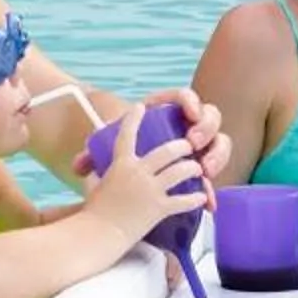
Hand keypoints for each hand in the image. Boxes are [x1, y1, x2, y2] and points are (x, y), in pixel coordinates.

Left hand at [74, 87, 228, 195]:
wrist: (127, 176)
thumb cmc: (120, 155)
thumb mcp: (106, 152)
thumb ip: (92, 156)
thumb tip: (78, 166)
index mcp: (165, 112)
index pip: (183, 96)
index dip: (190, 101)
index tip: (188, 112)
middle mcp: (186, 126)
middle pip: (209, 117)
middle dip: (206, 129)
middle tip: (193, 144)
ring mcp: (198, 147)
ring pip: (219, 143)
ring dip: (216, 155)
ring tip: (204, 169)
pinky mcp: (200, 168)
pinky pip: (214, 174)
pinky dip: (210, 187)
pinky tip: (208, 200)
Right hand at [82, 103, 202, 240]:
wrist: (99, 234)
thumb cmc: (93, 213)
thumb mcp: (92, 187)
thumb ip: (93, 175)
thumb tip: (88, 171)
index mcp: (120, 164)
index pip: (127, 134)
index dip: (134, 119)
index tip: (140, 107)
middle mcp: (138, 172)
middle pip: (167, 151)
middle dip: (181, 146)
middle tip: (187, 145)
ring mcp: (150, 190)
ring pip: (180, 171)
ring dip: (191, 168)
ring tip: (197, 168)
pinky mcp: (159, 208)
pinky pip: (183, 200)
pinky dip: (195, 198)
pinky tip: (202, 197)